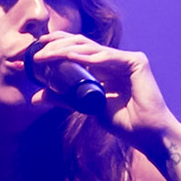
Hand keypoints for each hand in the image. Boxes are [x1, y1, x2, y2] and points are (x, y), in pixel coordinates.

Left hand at [30, 33, 180, 150]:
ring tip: (45, 55)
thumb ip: (64, 99)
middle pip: (81, 45)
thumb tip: (35, 98)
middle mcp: (114, 60)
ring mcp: (125, 59)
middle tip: (35, 52)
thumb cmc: (124, 123)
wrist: (147, 135)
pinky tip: (71, 58)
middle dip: (56, 46)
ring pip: (91, 49)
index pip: (76, 51)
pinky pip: (108, 57)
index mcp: (103, 68)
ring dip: (65, 51)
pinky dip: (89, 57)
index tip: (32, 53)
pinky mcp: (136, 62)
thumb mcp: (87, 107)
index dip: (55, 48)